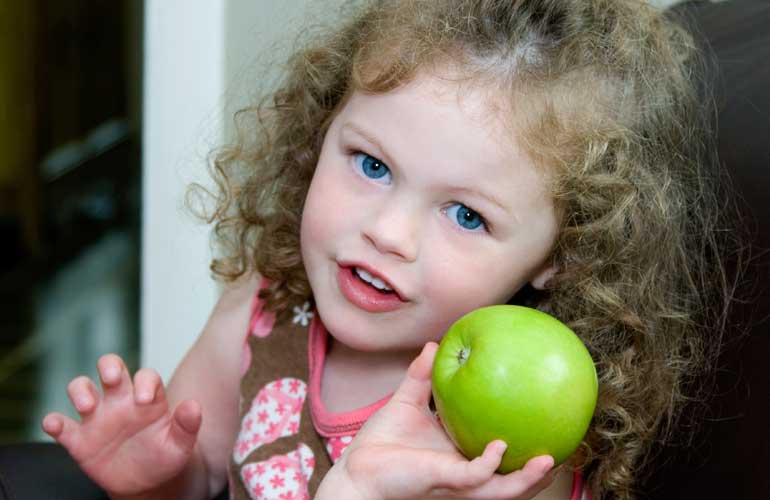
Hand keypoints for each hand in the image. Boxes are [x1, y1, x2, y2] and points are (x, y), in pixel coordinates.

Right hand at [41, 354, 201, 497]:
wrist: (147, 483)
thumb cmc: (165, 456)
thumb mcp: (180, 444)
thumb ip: (187, 425)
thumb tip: (194, 406)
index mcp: (148, 398)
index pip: (145, 376)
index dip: (145, 381)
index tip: (145, 400)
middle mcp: (120, 401)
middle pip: (111, 367)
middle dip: (109, 365)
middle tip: (111, 377)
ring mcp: (98, 417)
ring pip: (82, 388)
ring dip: (80, 390)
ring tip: (87, 405)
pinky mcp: (79, 439)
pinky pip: (61, 426)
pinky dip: (53, 422)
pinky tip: (54, 423)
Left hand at [319, 343, 558, 499]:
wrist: (357, 470)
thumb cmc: (380, 443)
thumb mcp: (406, 401)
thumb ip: (422, 375)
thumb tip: (436, 344)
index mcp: (460, 455)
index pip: (499, 457)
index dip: (524, 449)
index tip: (546, 426)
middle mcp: (464, 472)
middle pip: (510, 480)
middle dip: (537, 474)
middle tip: (562, 451)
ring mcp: (456, 479)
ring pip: (502, 488)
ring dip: (527, 478)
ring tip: (550, 460)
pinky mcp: (443, 480)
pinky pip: (474, 476)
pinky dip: (490, 464)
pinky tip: (500, 448)